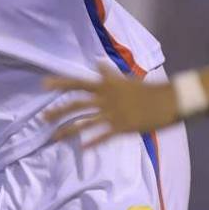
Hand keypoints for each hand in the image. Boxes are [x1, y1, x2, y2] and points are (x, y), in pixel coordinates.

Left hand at [42, 70, 179, 147]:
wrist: (166, 100)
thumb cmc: (145, 89)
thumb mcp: (124, 78)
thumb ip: (108, 74)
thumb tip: (97, 62)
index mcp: (105, 85)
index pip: (78, 82)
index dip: (61, 83)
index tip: (44, 84)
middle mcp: (105, 98)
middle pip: (76, 104)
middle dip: (58, 111)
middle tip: (43, 118)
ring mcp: (112, 113)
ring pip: (85, 122)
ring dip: (68, 130)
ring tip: (54, 138)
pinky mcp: (122, 127)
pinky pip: (103, 136)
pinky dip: (92, 142)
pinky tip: (82, 148)